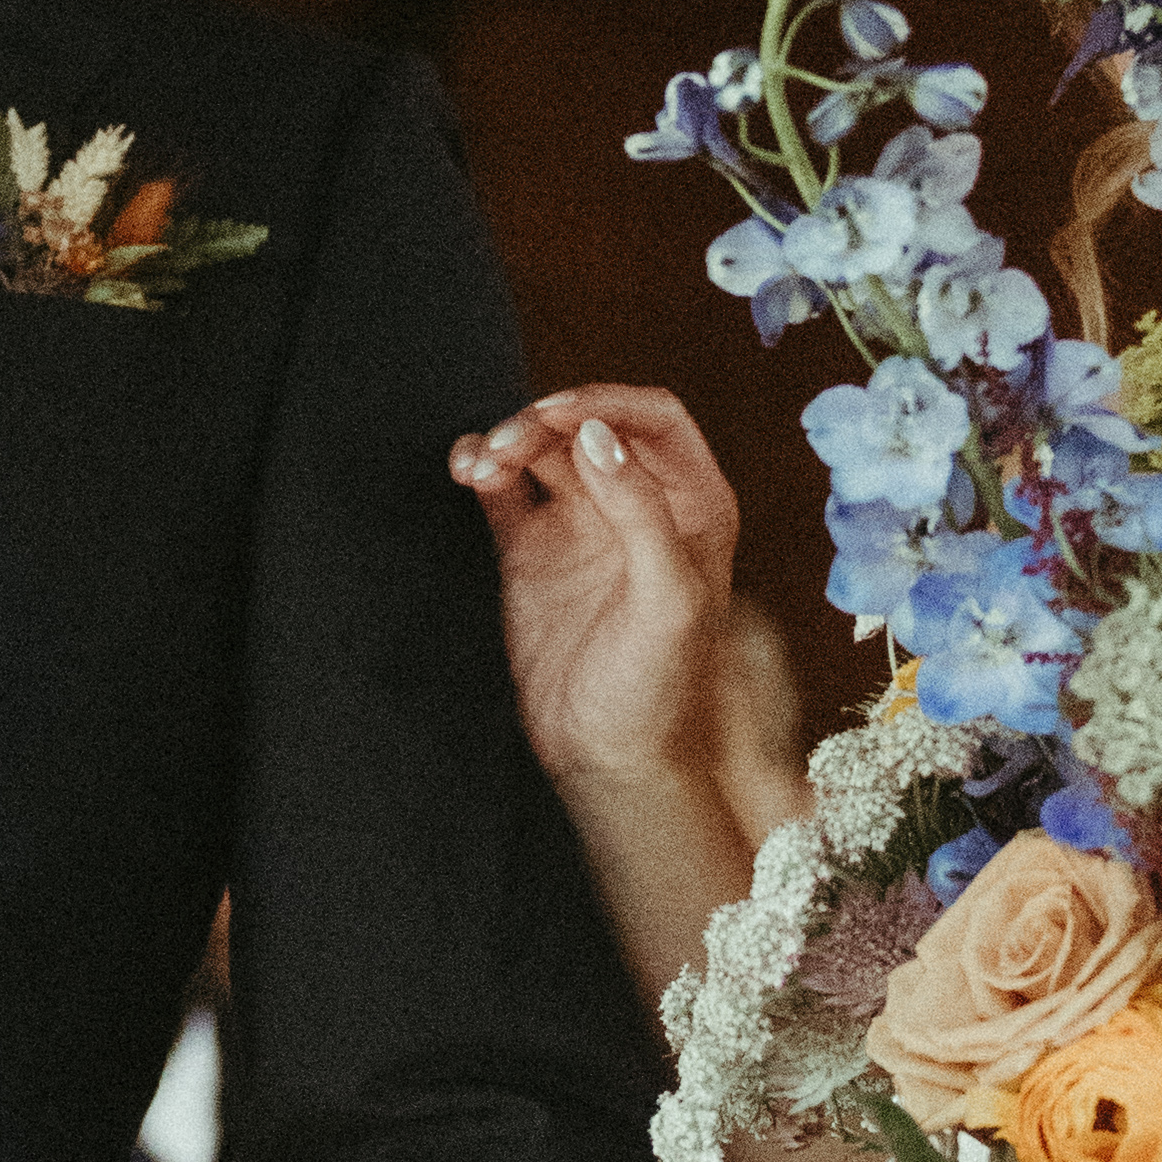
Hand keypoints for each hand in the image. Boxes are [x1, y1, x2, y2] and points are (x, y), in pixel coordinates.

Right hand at [449, 378, 758, 802]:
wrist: (609, 758)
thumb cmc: (660, 689)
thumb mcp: (668, 598)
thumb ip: (639, 510)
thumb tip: (596, 437)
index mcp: (693, 505)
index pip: (655, 420)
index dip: (608, 403)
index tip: (561, 412)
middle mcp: (638, 505)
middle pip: (588, 427)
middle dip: (545, 423)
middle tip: (510, 442)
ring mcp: (581, 525)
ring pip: (541, 452)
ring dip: (508, 441)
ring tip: (481, 464)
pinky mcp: (532, 551)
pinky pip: (505, 490)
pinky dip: (483, 470)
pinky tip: (469, 471)